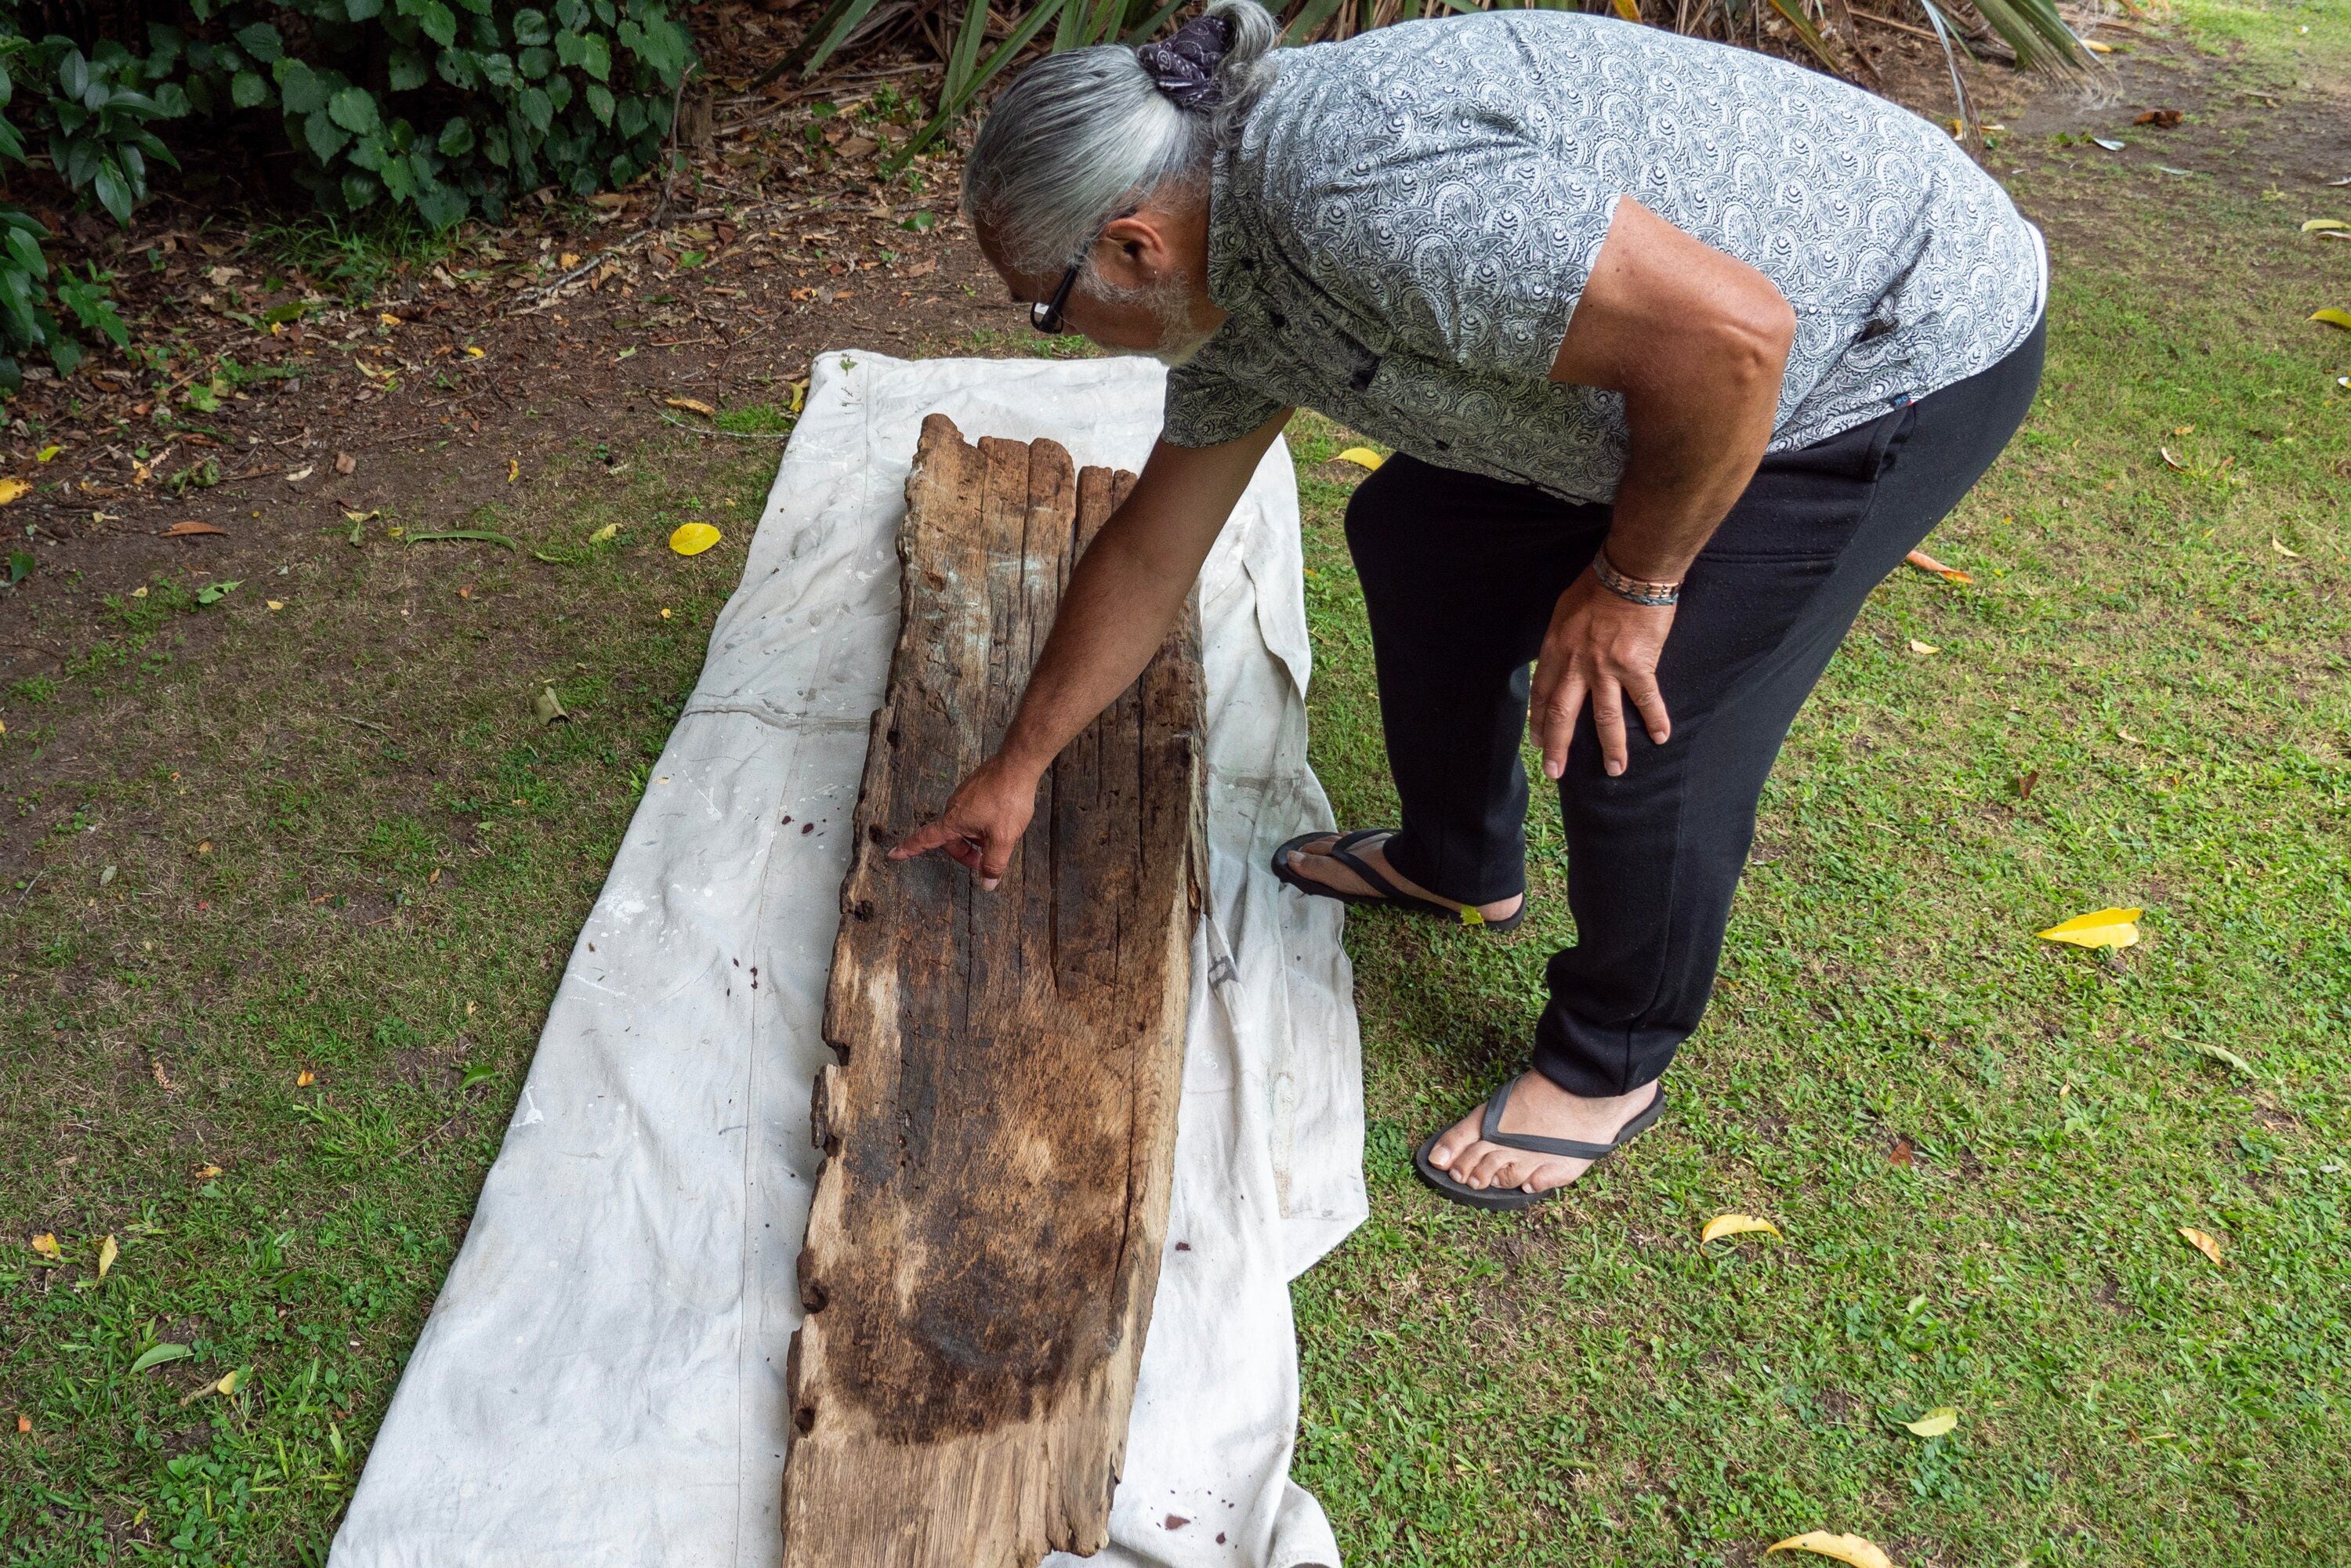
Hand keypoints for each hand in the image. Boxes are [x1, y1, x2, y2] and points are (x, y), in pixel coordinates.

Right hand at [888, 753, 1041, 890]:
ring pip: (964, 826)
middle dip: (966, 853)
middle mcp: (954, 807)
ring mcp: (964, 796)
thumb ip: (994, 863)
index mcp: (954, 821)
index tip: (893, 854)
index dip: (909, 849)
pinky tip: (1001, 821)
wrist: (1017, 764)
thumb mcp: (1004, 838)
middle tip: (986, 861)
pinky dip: (982, 823)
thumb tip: (987, 883)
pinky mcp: (975, 789)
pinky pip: (973, 813)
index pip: (926, 839)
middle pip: (951, 838)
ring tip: (998, 838)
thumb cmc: (1008, 798)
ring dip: (976, 837)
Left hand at [1529, 571, 1676, 779]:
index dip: (1538, 721)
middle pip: (1562, 714)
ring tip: (1615, 770)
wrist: (1630, 574)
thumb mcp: (1563, 611)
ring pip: (1605, 718)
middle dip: (1558, 747)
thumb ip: (1560, 640)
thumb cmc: (1596, 585)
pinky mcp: (1637, 667)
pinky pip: (1646, 700)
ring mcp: (1606, 669)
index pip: (1541, 693)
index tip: (1538, 742)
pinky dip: (1655, 720)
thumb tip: (1560, 656)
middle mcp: (1576, 665)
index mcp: (1555, 650)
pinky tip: (1661, 737)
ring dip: (1611, 748)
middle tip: (1556, 773)